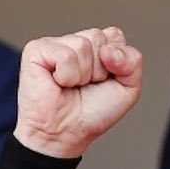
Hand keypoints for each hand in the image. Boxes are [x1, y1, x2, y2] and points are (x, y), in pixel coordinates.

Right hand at [14, 26, 142, 158]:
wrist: (67, 133)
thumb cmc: (92, 113)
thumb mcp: (128, 89)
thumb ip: (132, 62)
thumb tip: (109, 49)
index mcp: (97, 48)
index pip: (115, 35)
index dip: (118, 61)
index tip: (106, 81)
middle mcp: (76, 42)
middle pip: (100, 38)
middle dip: (100, 70)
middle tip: (86, 86)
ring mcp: (56, 44)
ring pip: (83, 45)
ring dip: (83, 75)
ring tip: (72, 86)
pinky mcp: (37, 49)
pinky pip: (66, 55)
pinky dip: (67, 76)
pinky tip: (58, 83)